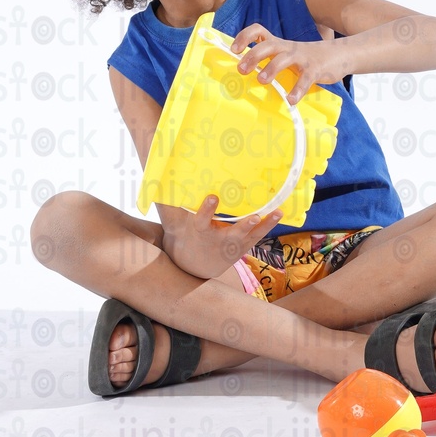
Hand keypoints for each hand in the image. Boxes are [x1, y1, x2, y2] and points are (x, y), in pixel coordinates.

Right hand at [160, 196, 283, 279]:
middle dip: (241, 226)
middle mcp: (217, 241)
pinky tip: (280, 212)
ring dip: (262, 225)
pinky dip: (268, 225)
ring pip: (249, 236)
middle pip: (231, 234)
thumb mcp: (173, 220)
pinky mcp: (243, 247)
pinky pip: (257, 236)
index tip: (212, 197)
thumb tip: (155, 172)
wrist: (192, 264)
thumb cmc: (183, 233)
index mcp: (198, 232)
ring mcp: (232, 246)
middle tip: (252, 216)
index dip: (207, 210)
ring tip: (276, 213)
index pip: (201, 222)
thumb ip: (167, 201)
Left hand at [230, 24, 345, 104]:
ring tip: (262, 81)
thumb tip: (245, 74)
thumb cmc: (307, 58)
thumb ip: (270, 60)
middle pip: (268, 45)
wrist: (340, 54)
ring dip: (271, 69)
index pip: (258, 31)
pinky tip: (290, 100)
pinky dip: (297, 90)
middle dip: (252, 56)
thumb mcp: (287, 54)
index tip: (234, 49)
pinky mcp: (315, 69)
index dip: (244, 37)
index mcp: (279, 44)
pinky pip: (305, 79)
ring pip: (284, 59)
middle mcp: (288, 48)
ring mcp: (302, 58)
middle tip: (242, 70)